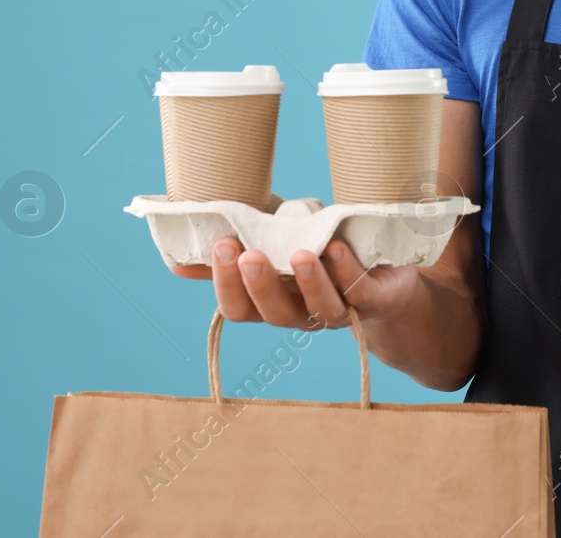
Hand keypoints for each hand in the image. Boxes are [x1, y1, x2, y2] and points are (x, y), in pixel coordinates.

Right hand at [170, 237, 420, 330]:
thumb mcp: (274, 252)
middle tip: (248, 253)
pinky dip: (348, 270)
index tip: (221, 245)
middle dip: (259, 284)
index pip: (238, 309)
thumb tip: (176, 258)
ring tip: (301, 253)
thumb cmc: (319, 258)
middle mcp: (302, 315)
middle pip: (275, 313)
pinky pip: (360, 292)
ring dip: (309, 282)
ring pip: (321, 307)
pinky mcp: (374, 299)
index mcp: (272, 304)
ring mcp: (340, 310)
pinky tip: (337, 246)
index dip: (226, 283)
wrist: (385, 277)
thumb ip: (233, 257)